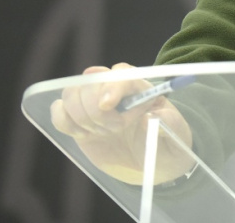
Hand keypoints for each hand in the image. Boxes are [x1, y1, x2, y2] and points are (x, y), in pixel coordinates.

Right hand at [49, 63, 194, 184]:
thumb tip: (152, 117)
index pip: (121, 74)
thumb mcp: (176, 134)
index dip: (111, 87)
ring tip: (102, 133)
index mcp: (141, 87)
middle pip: (90, 82)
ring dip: (81, 117)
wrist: (152, 161)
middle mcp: (114, 89)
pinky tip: (84, 134)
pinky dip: (65, 123)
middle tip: (113, 129)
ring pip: (71, 94)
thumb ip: (168, 123)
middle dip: (96, 110)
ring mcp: (93, 103)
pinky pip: (58, 111)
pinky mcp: (77, 119)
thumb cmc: (167, 143)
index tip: (107, 106)